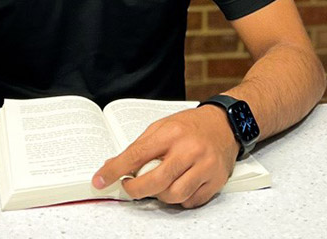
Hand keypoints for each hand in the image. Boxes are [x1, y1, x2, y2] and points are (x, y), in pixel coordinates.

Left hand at [92, 106, 238, 207]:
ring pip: (173, 195)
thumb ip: (140, 146)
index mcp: (172, 133)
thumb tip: (115, 166)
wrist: (225, 124)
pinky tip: (178, 184)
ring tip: (159, 183)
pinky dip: (179, 199)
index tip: (101, 179)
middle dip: (136, 190)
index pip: (137, 154)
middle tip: (129, 187)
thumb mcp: (163, 126)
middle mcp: (190, 150)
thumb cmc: (192, 125)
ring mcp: (205, 167)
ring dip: (160, 195)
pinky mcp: (215, 181)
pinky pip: (190, 201)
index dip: (115, 170)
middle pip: (156, 181)